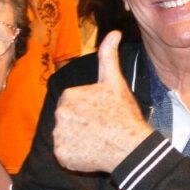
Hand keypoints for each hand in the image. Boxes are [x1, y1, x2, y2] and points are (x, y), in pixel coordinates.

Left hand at [53, 31, 152, 172]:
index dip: (88, 109)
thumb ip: (109, 55)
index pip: (73, 103)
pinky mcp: (62, 156)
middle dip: (81, 124)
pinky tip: (92, 153)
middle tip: (101, 128)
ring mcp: (59, 137)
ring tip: (98, 141)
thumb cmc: (124, 114)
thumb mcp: (115, 82)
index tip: (102, 114)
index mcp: (68, 95)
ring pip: (66, 137)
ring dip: (78, 140)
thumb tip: (115, 31)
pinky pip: (65, 156)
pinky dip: (76, 157)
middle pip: (67, 120)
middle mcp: (58, 115)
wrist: (131, 147)